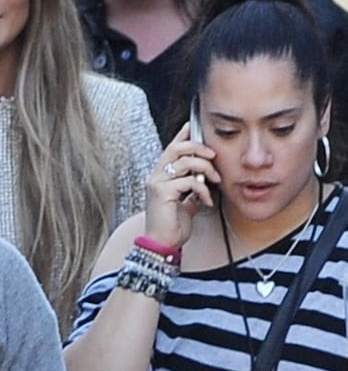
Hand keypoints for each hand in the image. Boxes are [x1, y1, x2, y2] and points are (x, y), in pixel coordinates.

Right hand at [144, 122, 219, 248]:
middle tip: (213, 157)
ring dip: (205, 168)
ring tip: (214, 180)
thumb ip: (189, 191)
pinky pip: (188, 181)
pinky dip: (202, 190)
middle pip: (177, 148)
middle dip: (198, 148)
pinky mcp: (162, 192)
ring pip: (184, 161)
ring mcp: (157, 183)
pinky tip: (206, 201)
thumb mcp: (184, 204)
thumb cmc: (171, 226)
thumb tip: (201, 184)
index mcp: (160, 176)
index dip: (182, 135)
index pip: (170, 149)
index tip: (193, 126)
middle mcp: (156, 176)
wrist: (162, 244)